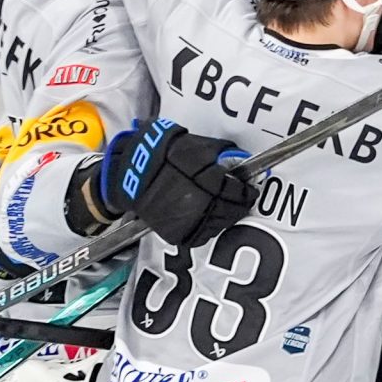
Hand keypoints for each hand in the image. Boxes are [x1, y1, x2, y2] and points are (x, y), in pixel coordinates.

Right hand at [90, 118, 254, 248]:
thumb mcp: (197, 146)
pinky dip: (208, 229)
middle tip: (244, 201)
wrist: (131, 170)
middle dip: (239, 206)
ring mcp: (187, 220)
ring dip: (226, 218)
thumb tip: (241, 159)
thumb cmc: (164, 153)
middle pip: (230, 211)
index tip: (250, 190)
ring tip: (229, 210)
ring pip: (217, 226)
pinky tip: (210, 220)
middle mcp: (200, 204)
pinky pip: (199, 236)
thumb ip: (222, 153)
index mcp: (208, 181)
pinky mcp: (175, 232)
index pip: (237, 192)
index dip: (247, 191)